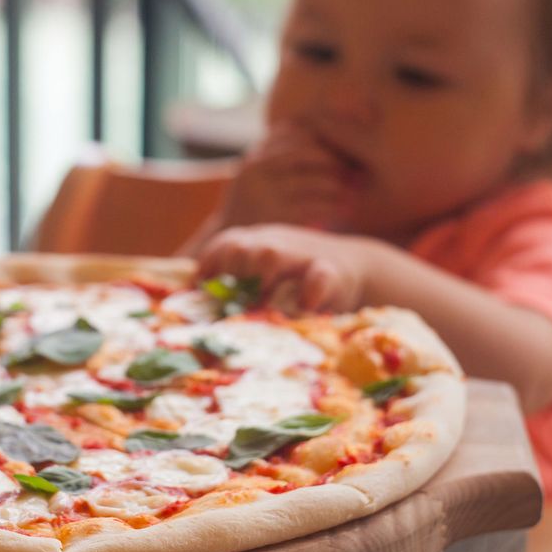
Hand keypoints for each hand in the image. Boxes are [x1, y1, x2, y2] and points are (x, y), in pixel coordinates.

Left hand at [196, 224, 371, 312]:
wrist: (354, 264)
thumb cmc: (299, 276)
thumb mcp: (268, 272)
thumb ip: (238, 285)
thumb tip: (197, 306)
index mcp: (257, 242)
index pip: (224, 244)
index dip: (209, 266)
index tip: (200, 291)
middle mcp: (276, 244)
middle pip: (239, 249)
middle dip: (229, 278)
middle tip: (229, 309)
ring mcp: (304, 255)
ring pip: (270, 255)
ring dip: (258, 281)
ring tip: (257, 308)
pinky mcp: (335, 273)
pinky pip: (320, 275)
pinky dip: (310, 290)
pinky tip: (303, 307)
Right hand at [219, 129, 351, 230]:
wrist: (229, 246)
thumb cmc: (249, 207)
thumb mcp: (253, 175)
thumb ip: (275, 154)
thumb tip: (307, 128)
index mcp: (254, 157)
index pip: (295, 135)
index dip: (321, 141)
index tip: (339, 152)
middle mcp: (256, 171)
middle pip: (307, 153)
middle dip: (333, 161)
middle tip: (352, 171)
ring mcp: (266, 193)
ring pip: (315, 180)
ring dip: (339, 186)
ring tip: (353, 191)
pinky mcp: (277, 217)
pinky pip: (315, 207)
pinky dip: (334, 207)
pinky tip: (345, 210)